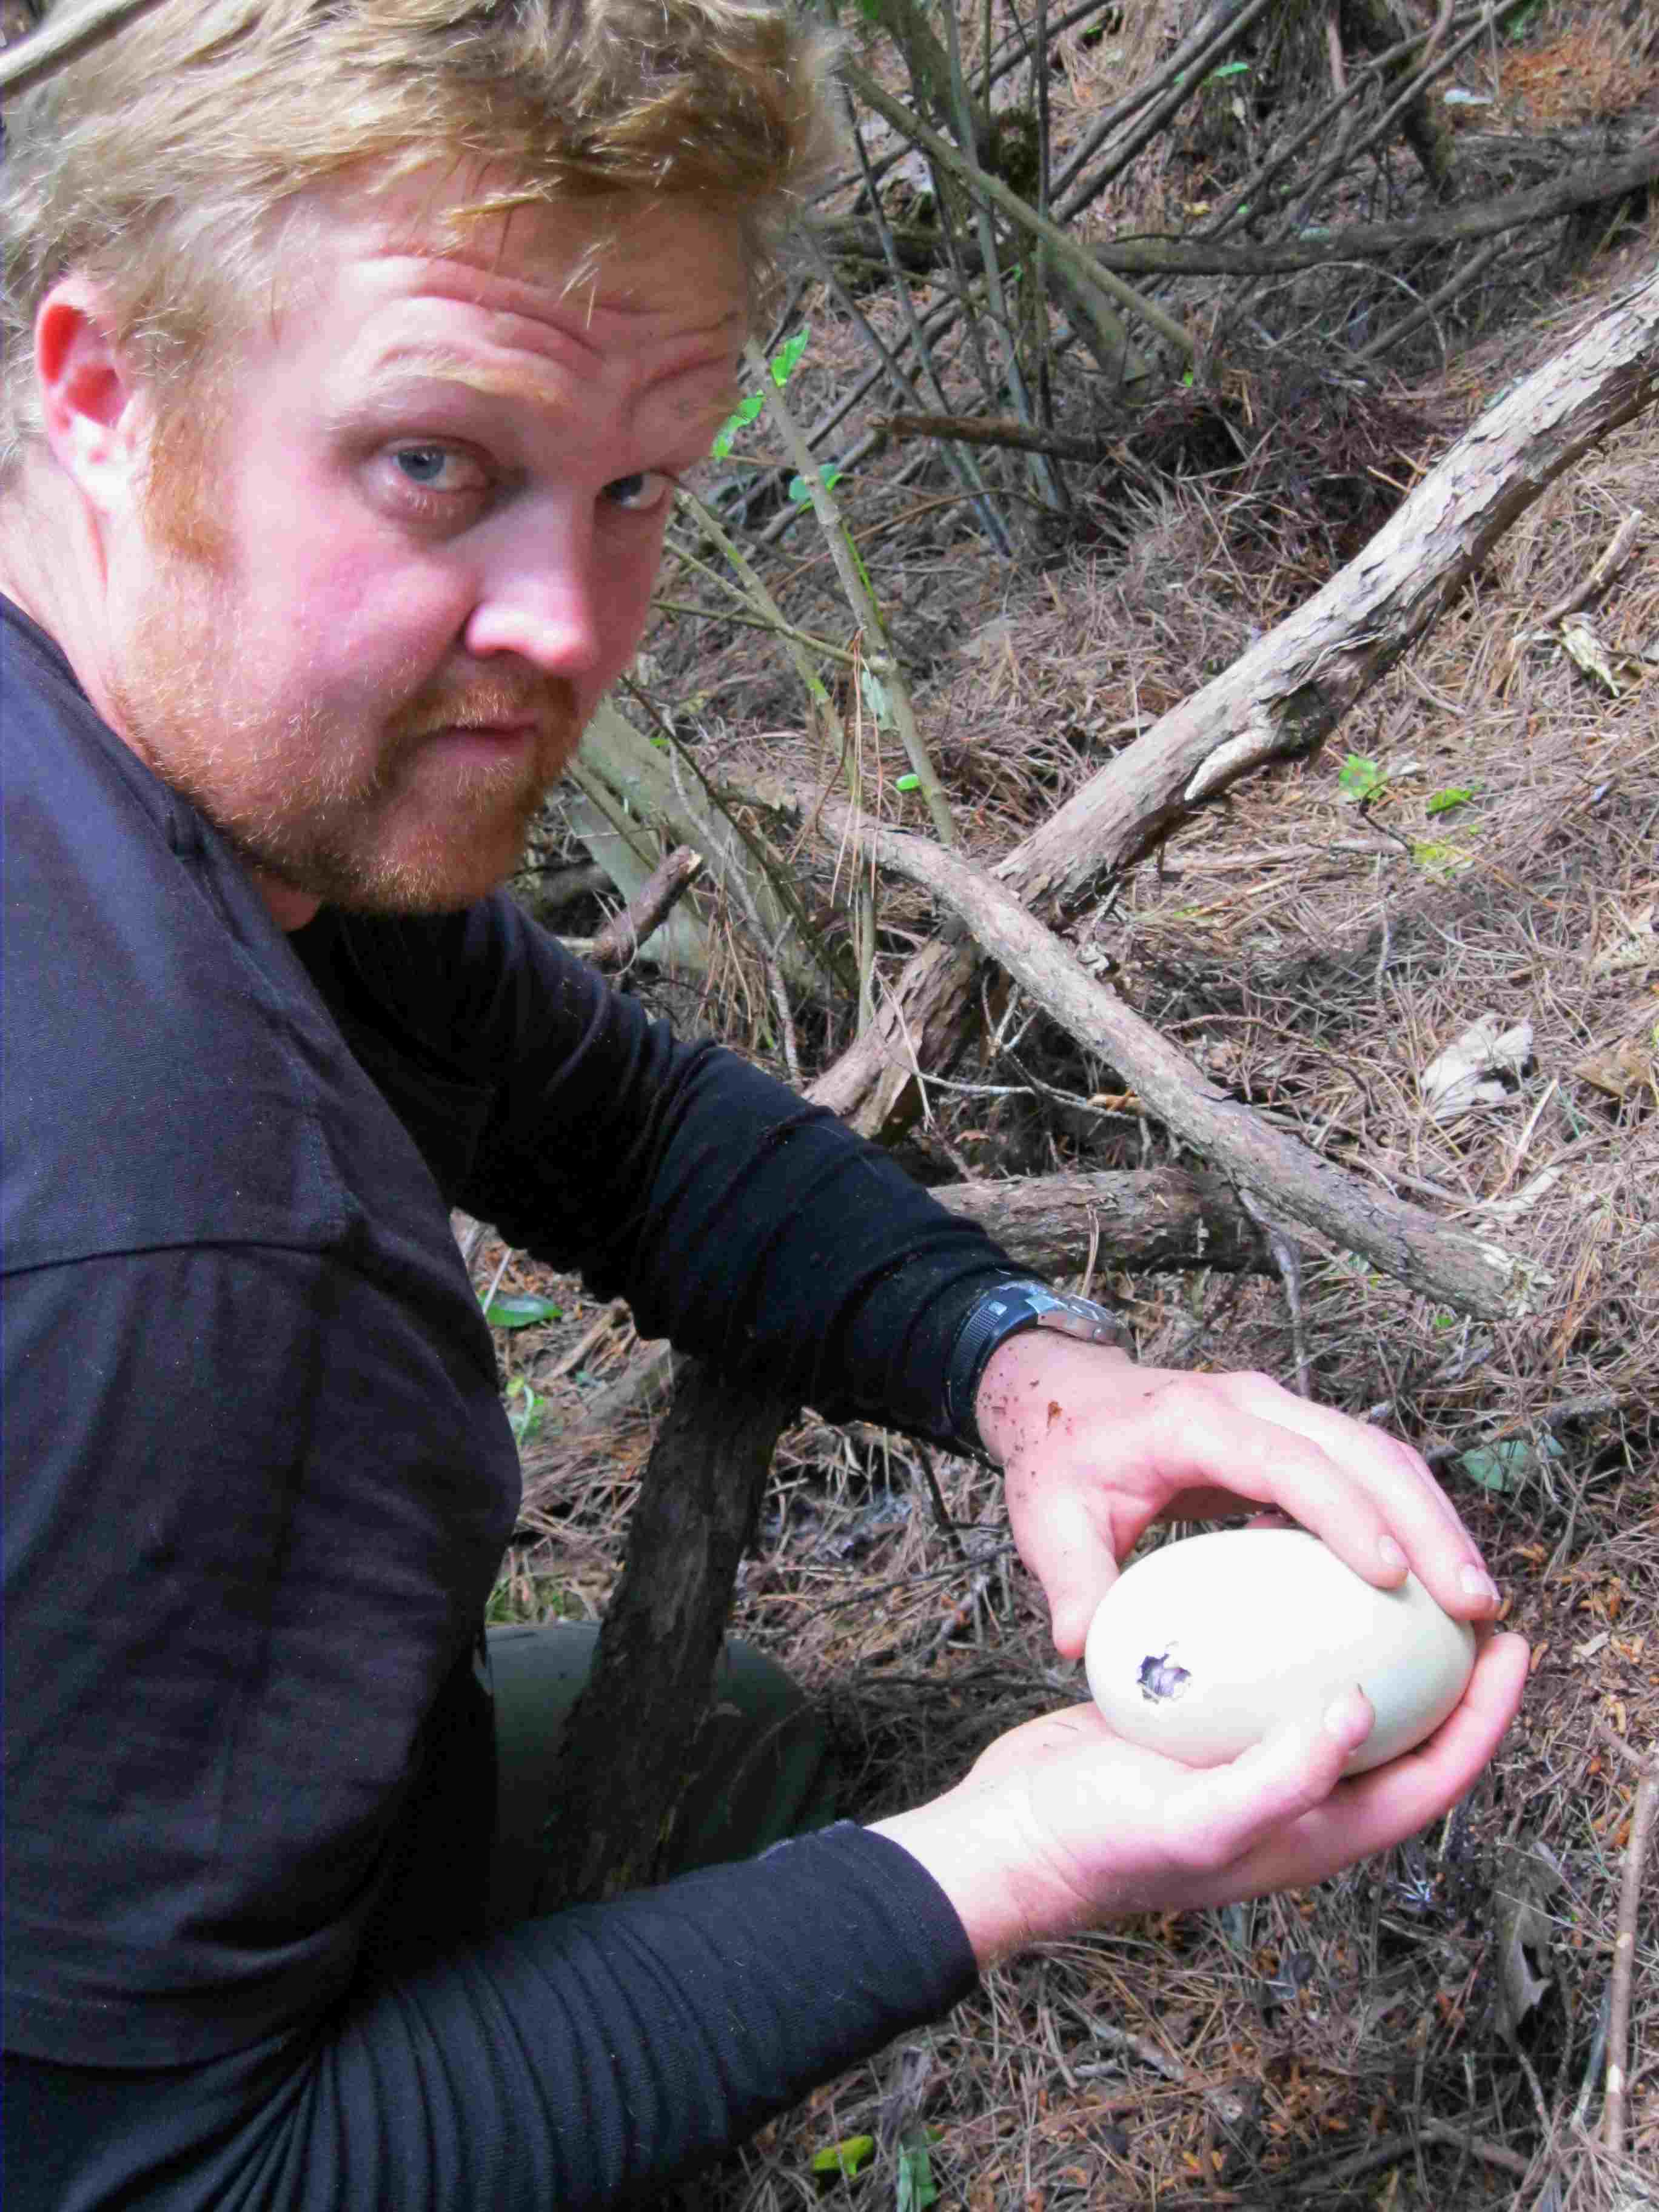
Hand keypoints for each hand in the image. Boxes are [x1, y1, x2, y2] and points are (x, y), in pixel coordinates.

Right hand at [872, 1630, 1527, 1966]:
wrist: (1012, 1832)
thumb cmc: (1099, 1842)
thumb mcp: (1198, 1817)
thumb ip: (1283, 1776)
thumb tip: (1360, 1712)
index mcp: (1313, 1835)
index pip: (1431, 1780)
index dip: (1482, 1719)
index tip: (1509, 1645)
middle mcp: (1295, 1797)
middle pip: (1399, 1736)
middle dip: (1445, 1675)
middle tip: (1462, 1598)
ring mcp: (1247, 1758)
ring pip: (1335, 1695)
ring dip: (1370, 1641)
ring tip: (1381, 1568)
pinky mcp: (1204, 1725)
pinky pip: (1271, 1670)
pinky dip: (1291, 1623)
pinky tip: (1273, 1566)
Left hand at [974, 1334, 1501, 1657]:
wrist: (1066, 1400)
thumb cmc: (1060, 1462)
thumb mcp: (1047, 1521)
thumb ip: (1071, 1582)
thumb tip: (1088, 1650)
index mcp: (1195, 1420)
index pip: (1287, 1460)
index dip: (1344, 1512)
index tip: (1392, 1577)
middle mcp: (1254, 1404)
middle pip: (1362, 1450)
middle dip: (1426, 1523)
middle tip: (1474, 1605)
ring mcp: (1283, 1414)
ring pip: (1382, 1457)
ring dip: (1436, 1524)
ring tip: (1478, 1608)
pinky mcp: (1300, 1438)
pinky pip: (1370, 1473)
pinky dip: (1412, 1522)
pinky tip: (1438, 1592)